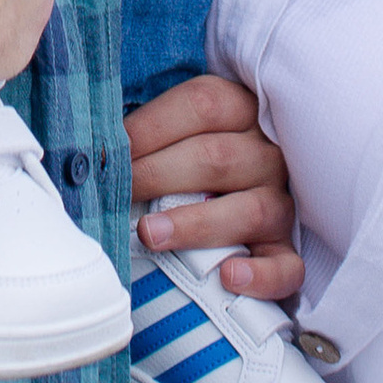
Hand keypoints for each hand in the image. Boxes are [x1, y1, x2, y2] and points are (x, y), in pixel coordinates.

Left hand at [126, 73, 303, 302]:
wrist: (239, 186)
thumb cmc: (196, 154)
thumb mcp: (183, 127)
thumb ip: (150, 130)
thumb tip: (94, 149)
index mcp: (242, 109)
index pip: (202, 105)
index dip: (151, 127)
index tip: (108, 152)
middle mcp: (268, 153)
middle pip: (217, 157)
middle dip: (159, 175)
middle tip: (118, 193)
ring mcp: (282, 202)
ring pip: (250, 210)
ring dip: (195, 223)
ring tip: (150, 234)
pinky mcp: (288, 249)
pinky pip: (286, 266)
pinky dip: (261, 274)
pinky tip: (229, 276)